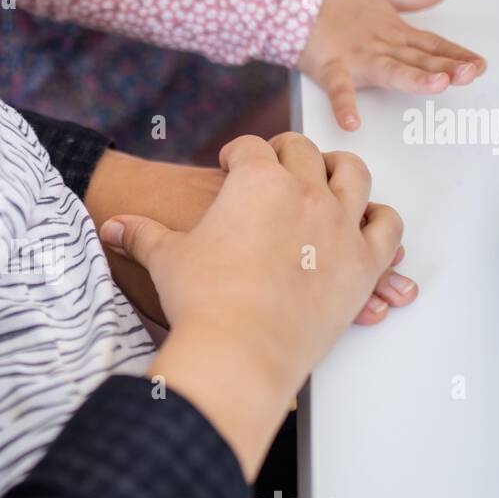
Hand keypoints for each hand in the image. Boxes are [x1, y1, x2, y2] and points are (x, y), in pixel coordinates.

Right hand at [98, 133, 403, 475]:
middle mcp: (304, 192)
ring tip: (331, 179)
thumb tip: (111, 228)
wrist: (236, 349)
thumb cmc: (201, 301)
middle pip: (305, 151)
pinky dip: (382, 221)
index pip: (250, 148)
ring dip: (342, 171)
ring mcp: (339, 224)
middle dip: (289, 152)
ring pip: (354, 176)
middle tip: (279, 164)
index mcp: (256, 181)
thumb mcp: (165, 259)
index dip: (238, 153)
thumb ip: (140, 235)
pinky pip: (387, 228)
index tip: (232, 162)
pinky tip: (370, 222)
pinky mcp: (363, 264)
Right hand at [298, 0, 485, 130]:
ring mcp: (358, 57)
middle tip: (470, 73)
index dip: (457, 55)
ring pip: (390, 69)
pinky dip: (344, 105)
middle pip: (419, 58)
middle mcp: (382, 46)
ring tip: (437, 85)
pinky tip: (352, 123)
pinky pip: (338, 88)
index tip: (479, 66)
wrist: (297, 2)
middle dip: (446, 66)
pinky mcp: (331, 67)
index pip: (433, 45)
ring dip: (413, 77)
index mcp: (395, 33)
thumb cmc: (338, 3)